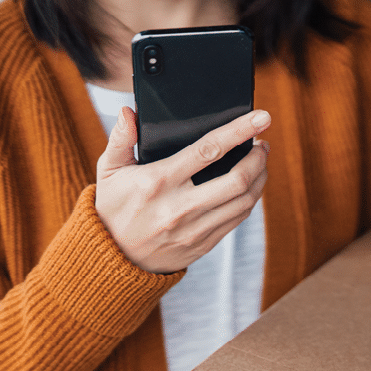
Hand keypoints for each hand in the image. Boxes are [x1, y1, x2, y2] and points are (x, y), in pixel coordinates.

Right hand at [94, 106, 270, 273]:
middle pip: (237, 179)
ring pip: (244, 201)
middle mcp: (180, 206)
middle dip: (258, 158)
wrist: (113, 259)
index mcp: (158, 181)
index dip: (238, 132)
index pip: (208, 150)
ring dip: (259, 177)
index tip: (260, 118)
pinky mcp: (203, 244)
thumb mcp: (109, 171)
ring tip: (260, 162)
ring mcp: (194, 229)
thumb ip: (120, 139)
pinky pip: (237, 219)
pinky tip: (250, 185)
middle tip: (262, 143)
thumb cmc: (113, 208)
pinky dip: (250, 198)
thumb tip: (129, 112)